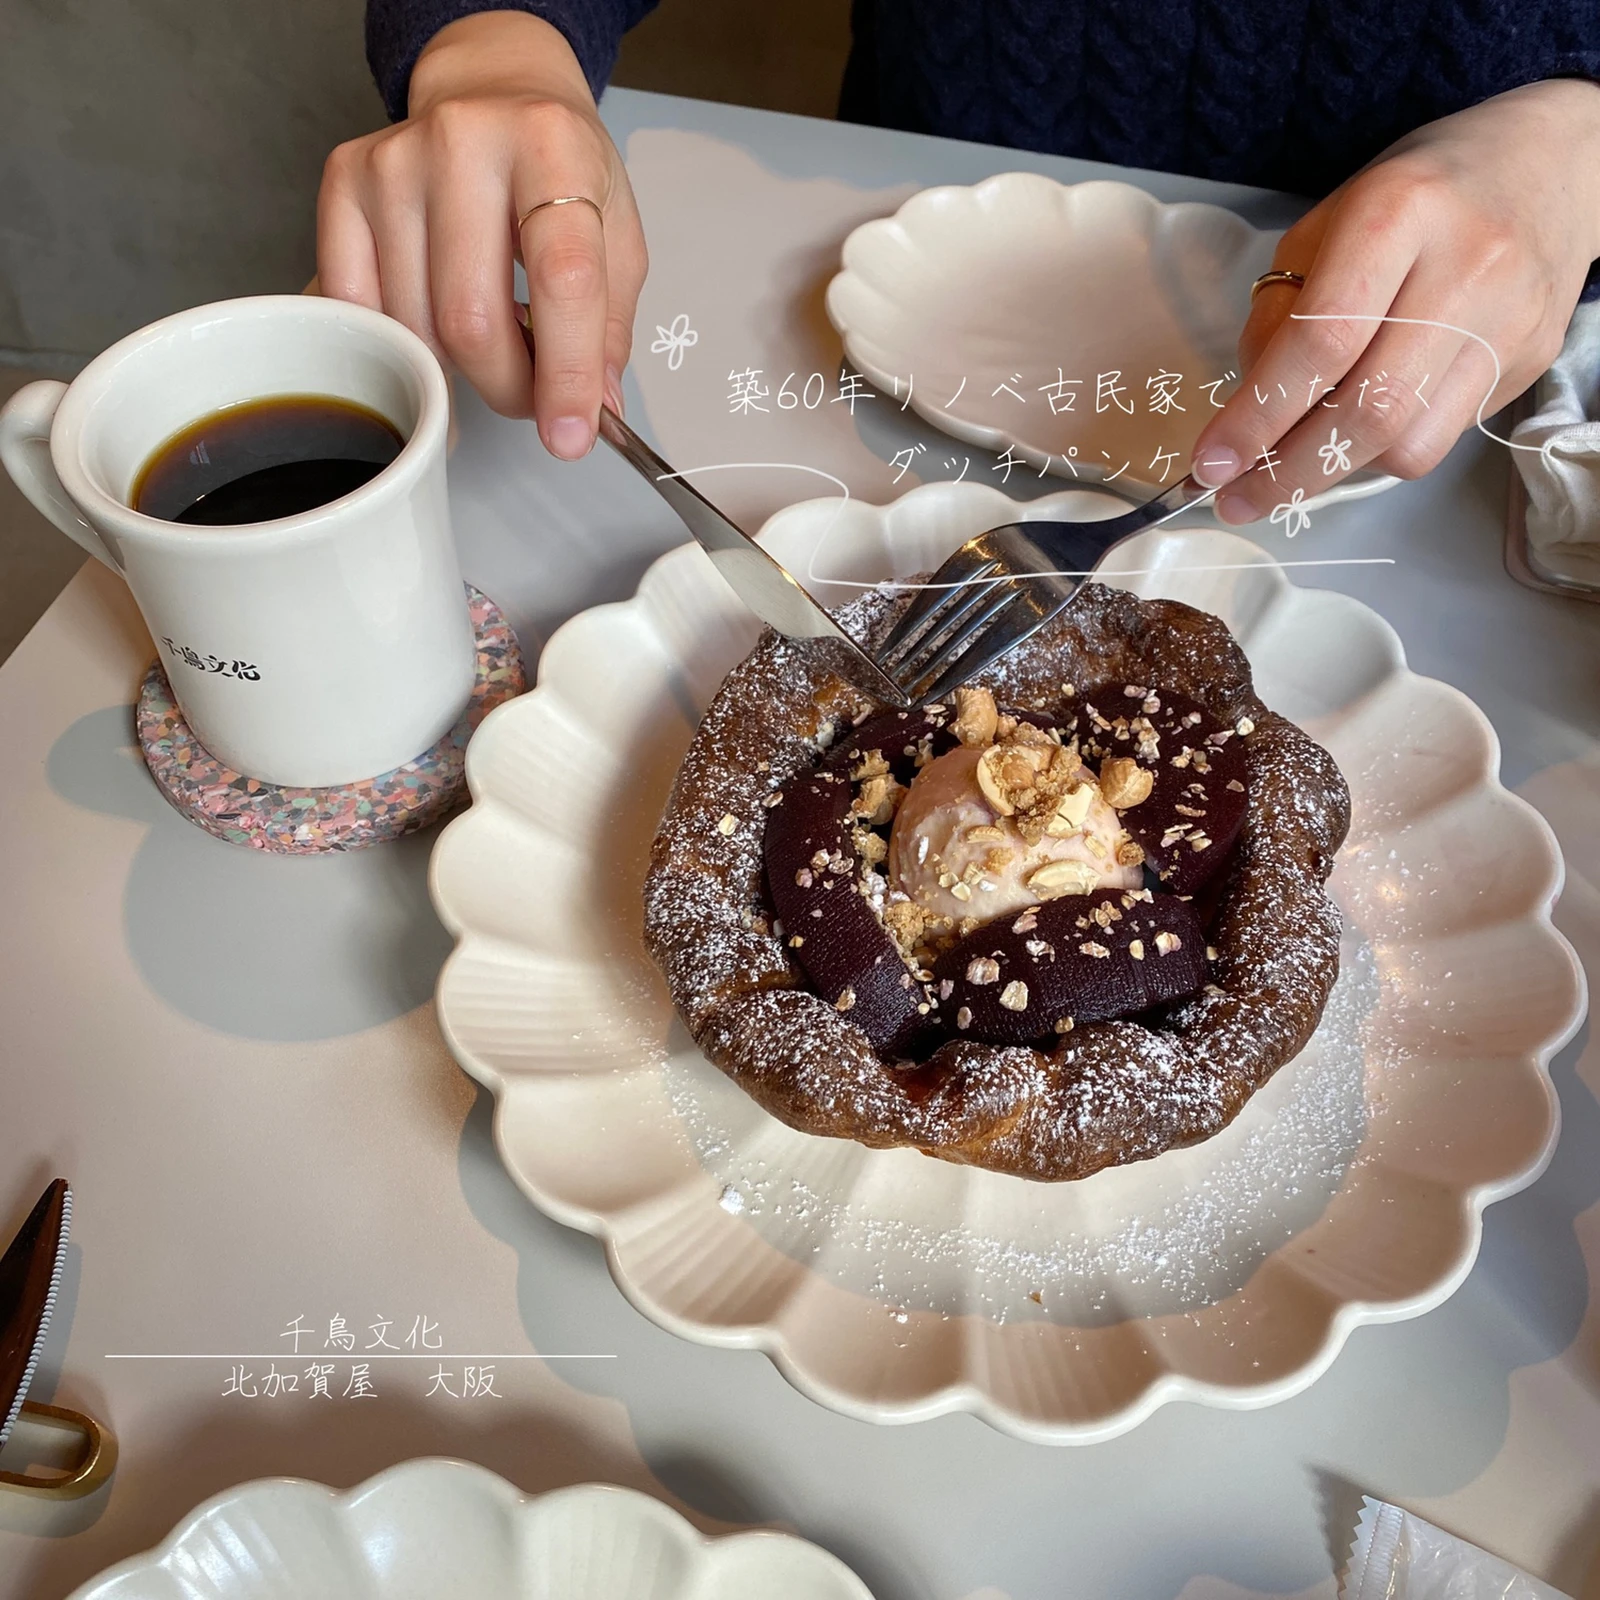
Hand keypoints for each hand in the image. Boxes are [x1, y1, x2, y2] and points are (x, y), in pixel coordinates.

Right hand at [316, 12, 646, 457]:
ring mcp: (393, 160)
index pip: (563, 278)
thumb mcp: (617, 235)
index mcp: (552, 146)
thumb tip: (593, 412)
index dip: (566, 373)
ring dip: (459, 370)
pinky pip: (360, 305)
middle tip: (531, 395)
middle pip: (472, 318)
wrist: (493, 92)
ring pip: (416, 325)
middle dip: (509, 386)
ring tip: (491, 348)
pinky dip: (400, 343)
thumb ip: (608, 327)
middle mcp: (464, 139)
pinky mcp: (344, 181)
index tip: (570, 438)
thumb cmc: (559, 169)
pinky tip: (434, 333)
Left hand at [1190, 80, 1599, 520]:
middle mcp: (1465, 267)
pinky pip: (1440, 437)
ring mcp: (1507, 320)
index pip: (1319, 341)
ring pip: (1407, 441)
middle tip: (1237, 499)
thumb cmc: (1416, 196)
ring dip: (1335, 471)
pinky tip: (1358, 430)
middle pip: (1368, 408)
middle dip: (1287, 473)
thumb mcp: (1325, 225)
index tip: (1210, 464)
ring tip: (1293, 463)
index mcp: (1397, 214)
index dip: (1256, 418)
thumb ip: (1277, 315)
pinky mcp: (1530, 359)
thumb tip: (1244, 416)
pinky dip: (1383, 451)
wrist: (1551, 163)